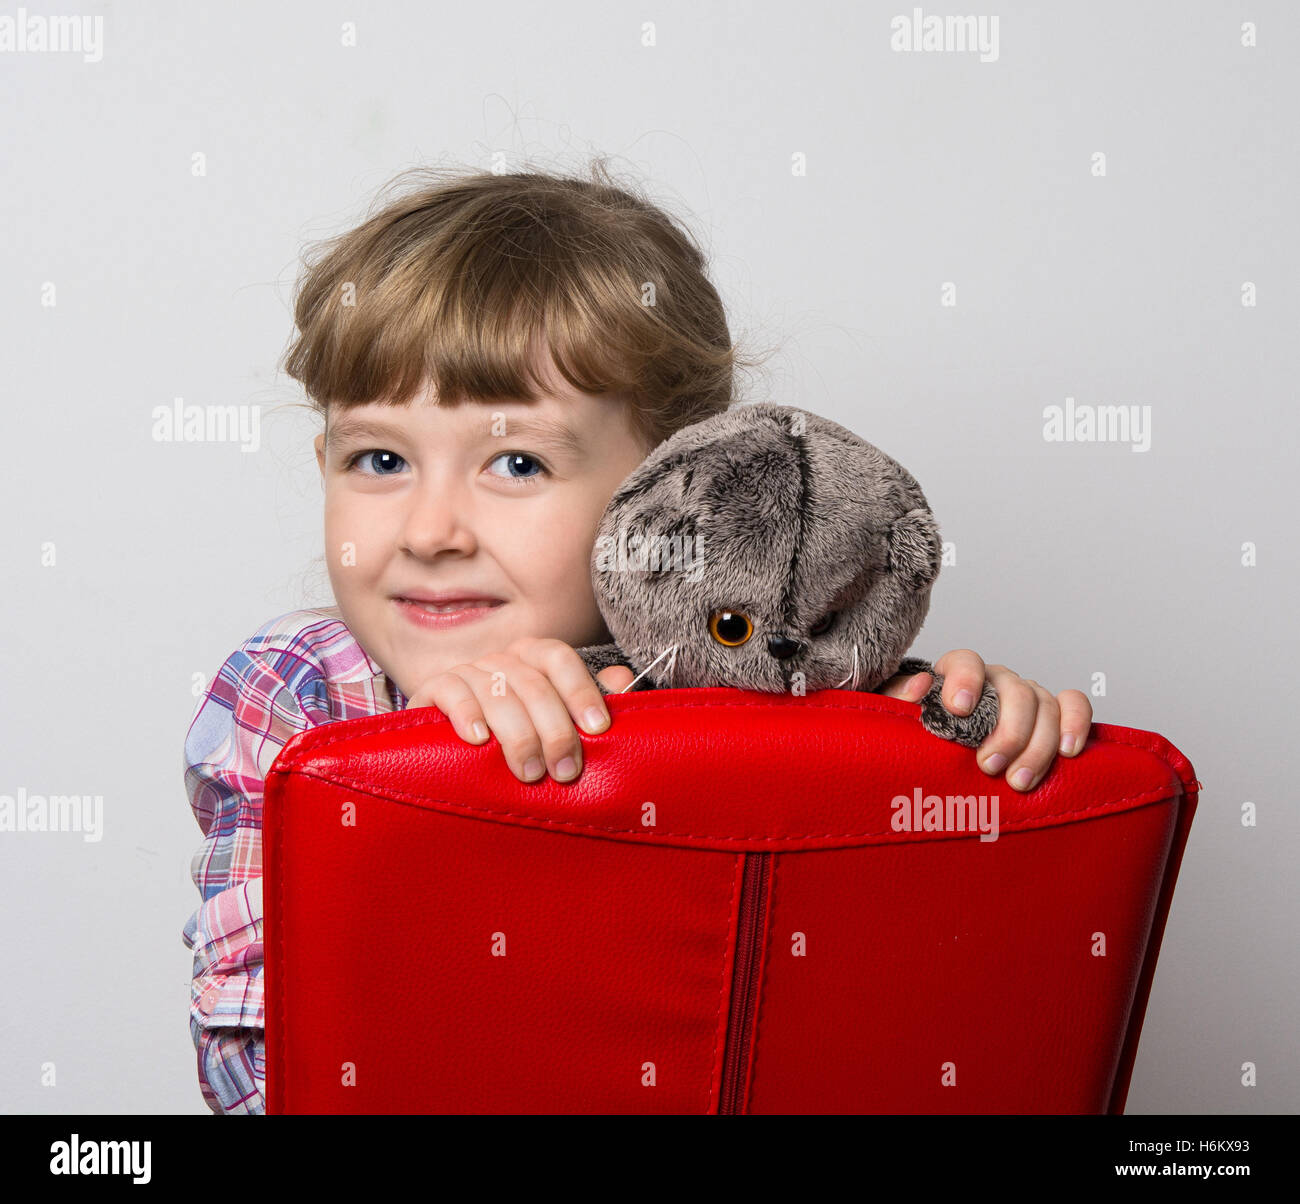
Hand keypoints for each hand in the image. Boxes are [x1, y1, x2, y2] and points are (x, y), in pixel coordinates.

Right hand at [406, 639, 634, 782]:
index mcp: (533, 659)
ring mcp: (467, 672)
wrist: (446, 757)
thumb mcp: (552, 727)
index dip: (580, 690)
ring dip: (517, 734)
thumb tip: (623, 679)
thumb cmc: (511, 742)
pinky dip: (467, 714)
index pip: (559, 659)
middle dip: (554, 730)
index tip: (598, 729)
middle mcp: (502, 660)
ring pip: (498, 692)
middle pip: (534, 683)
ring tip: (530, 772)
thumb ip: (587, 704)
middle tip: (566, 771)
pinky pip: (452, 691)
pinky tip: (479, 740)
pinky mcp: (432, 689)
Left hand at [878, 649, 1092, 791]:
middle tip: (989, 766)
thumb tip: (918, 687)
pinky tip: (1068, 751)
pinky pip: (1074, 705)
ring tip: (1019, 780)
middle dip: (1007, 731)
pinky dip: (1076, 723)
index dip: (966, 680)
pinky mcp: (1051, 716)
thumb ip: (900, 700)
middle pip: (1014, 690)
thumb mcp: (898, 717)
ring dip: (1037, 744)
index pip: (966, 661)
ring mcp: (1026, 696)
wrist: (942, 755)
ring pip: (1045, 704)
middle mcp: (996, 681)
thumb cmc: (922, 733)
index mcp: (957, 675)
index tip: (959, 708)